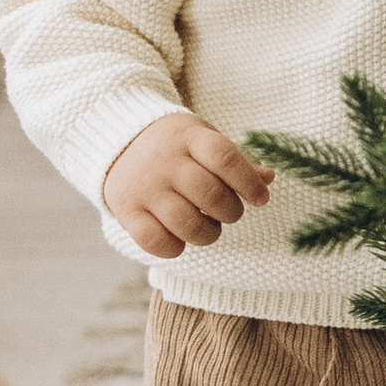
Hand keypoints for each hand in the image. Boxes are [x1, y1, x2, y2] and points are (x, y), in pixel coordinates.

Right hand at [102, 112, 272, 257]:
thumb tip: (268, 179)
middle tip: (230, 212)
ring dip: (208, 233)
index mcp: (189, 137)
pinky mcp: (126, 211)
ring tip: (209, 227)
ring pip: (186, 222)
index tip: (261, 198)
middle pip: (210, 193)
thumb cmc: (175, 145)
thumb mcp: (204, 139)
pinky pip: (154, 240)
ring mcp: (144, 187)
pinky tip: (180, 239)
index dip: (248, 182)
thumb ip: (236, 160)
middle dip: (231, 211)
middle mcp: (165, 161)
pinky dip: (175, 248)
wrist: (117, 142)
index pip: (224, 157)